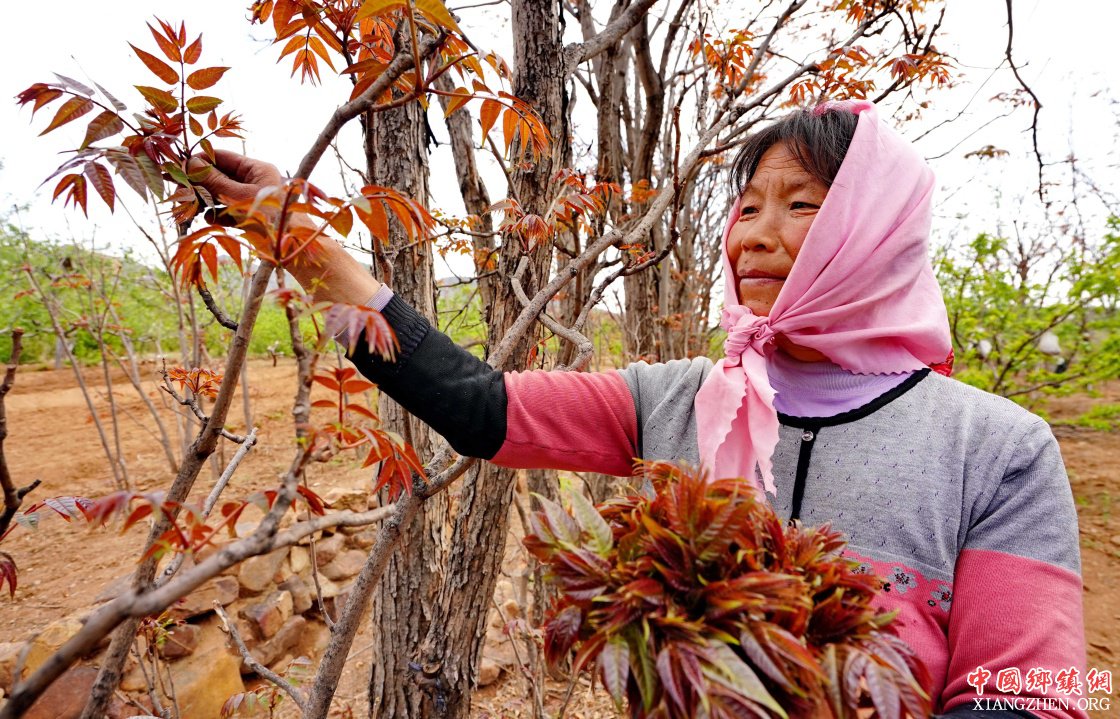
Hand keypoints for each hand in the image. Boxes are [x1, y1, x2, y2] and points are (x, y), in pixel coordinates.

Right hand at [187, 150, 381, 305]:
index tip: (176, 168)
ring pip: (217, 195)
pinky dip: (216, 216)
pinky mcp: (247, 218)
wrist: (294, 253)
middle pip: (216, 175)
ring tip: (199, 210)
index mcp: (257, 169)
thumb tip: (188, 163)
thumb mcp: (240, 199)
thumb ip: (214, 182)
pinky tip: (215, 222)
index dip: (198, 161)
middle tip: (181, 192)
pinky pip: (224, 211)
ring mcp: (249, 200)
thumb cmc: (272, 221)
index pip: (220, 156)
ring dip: (206, 202)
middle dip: (199, 184)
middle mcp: (253, 181)